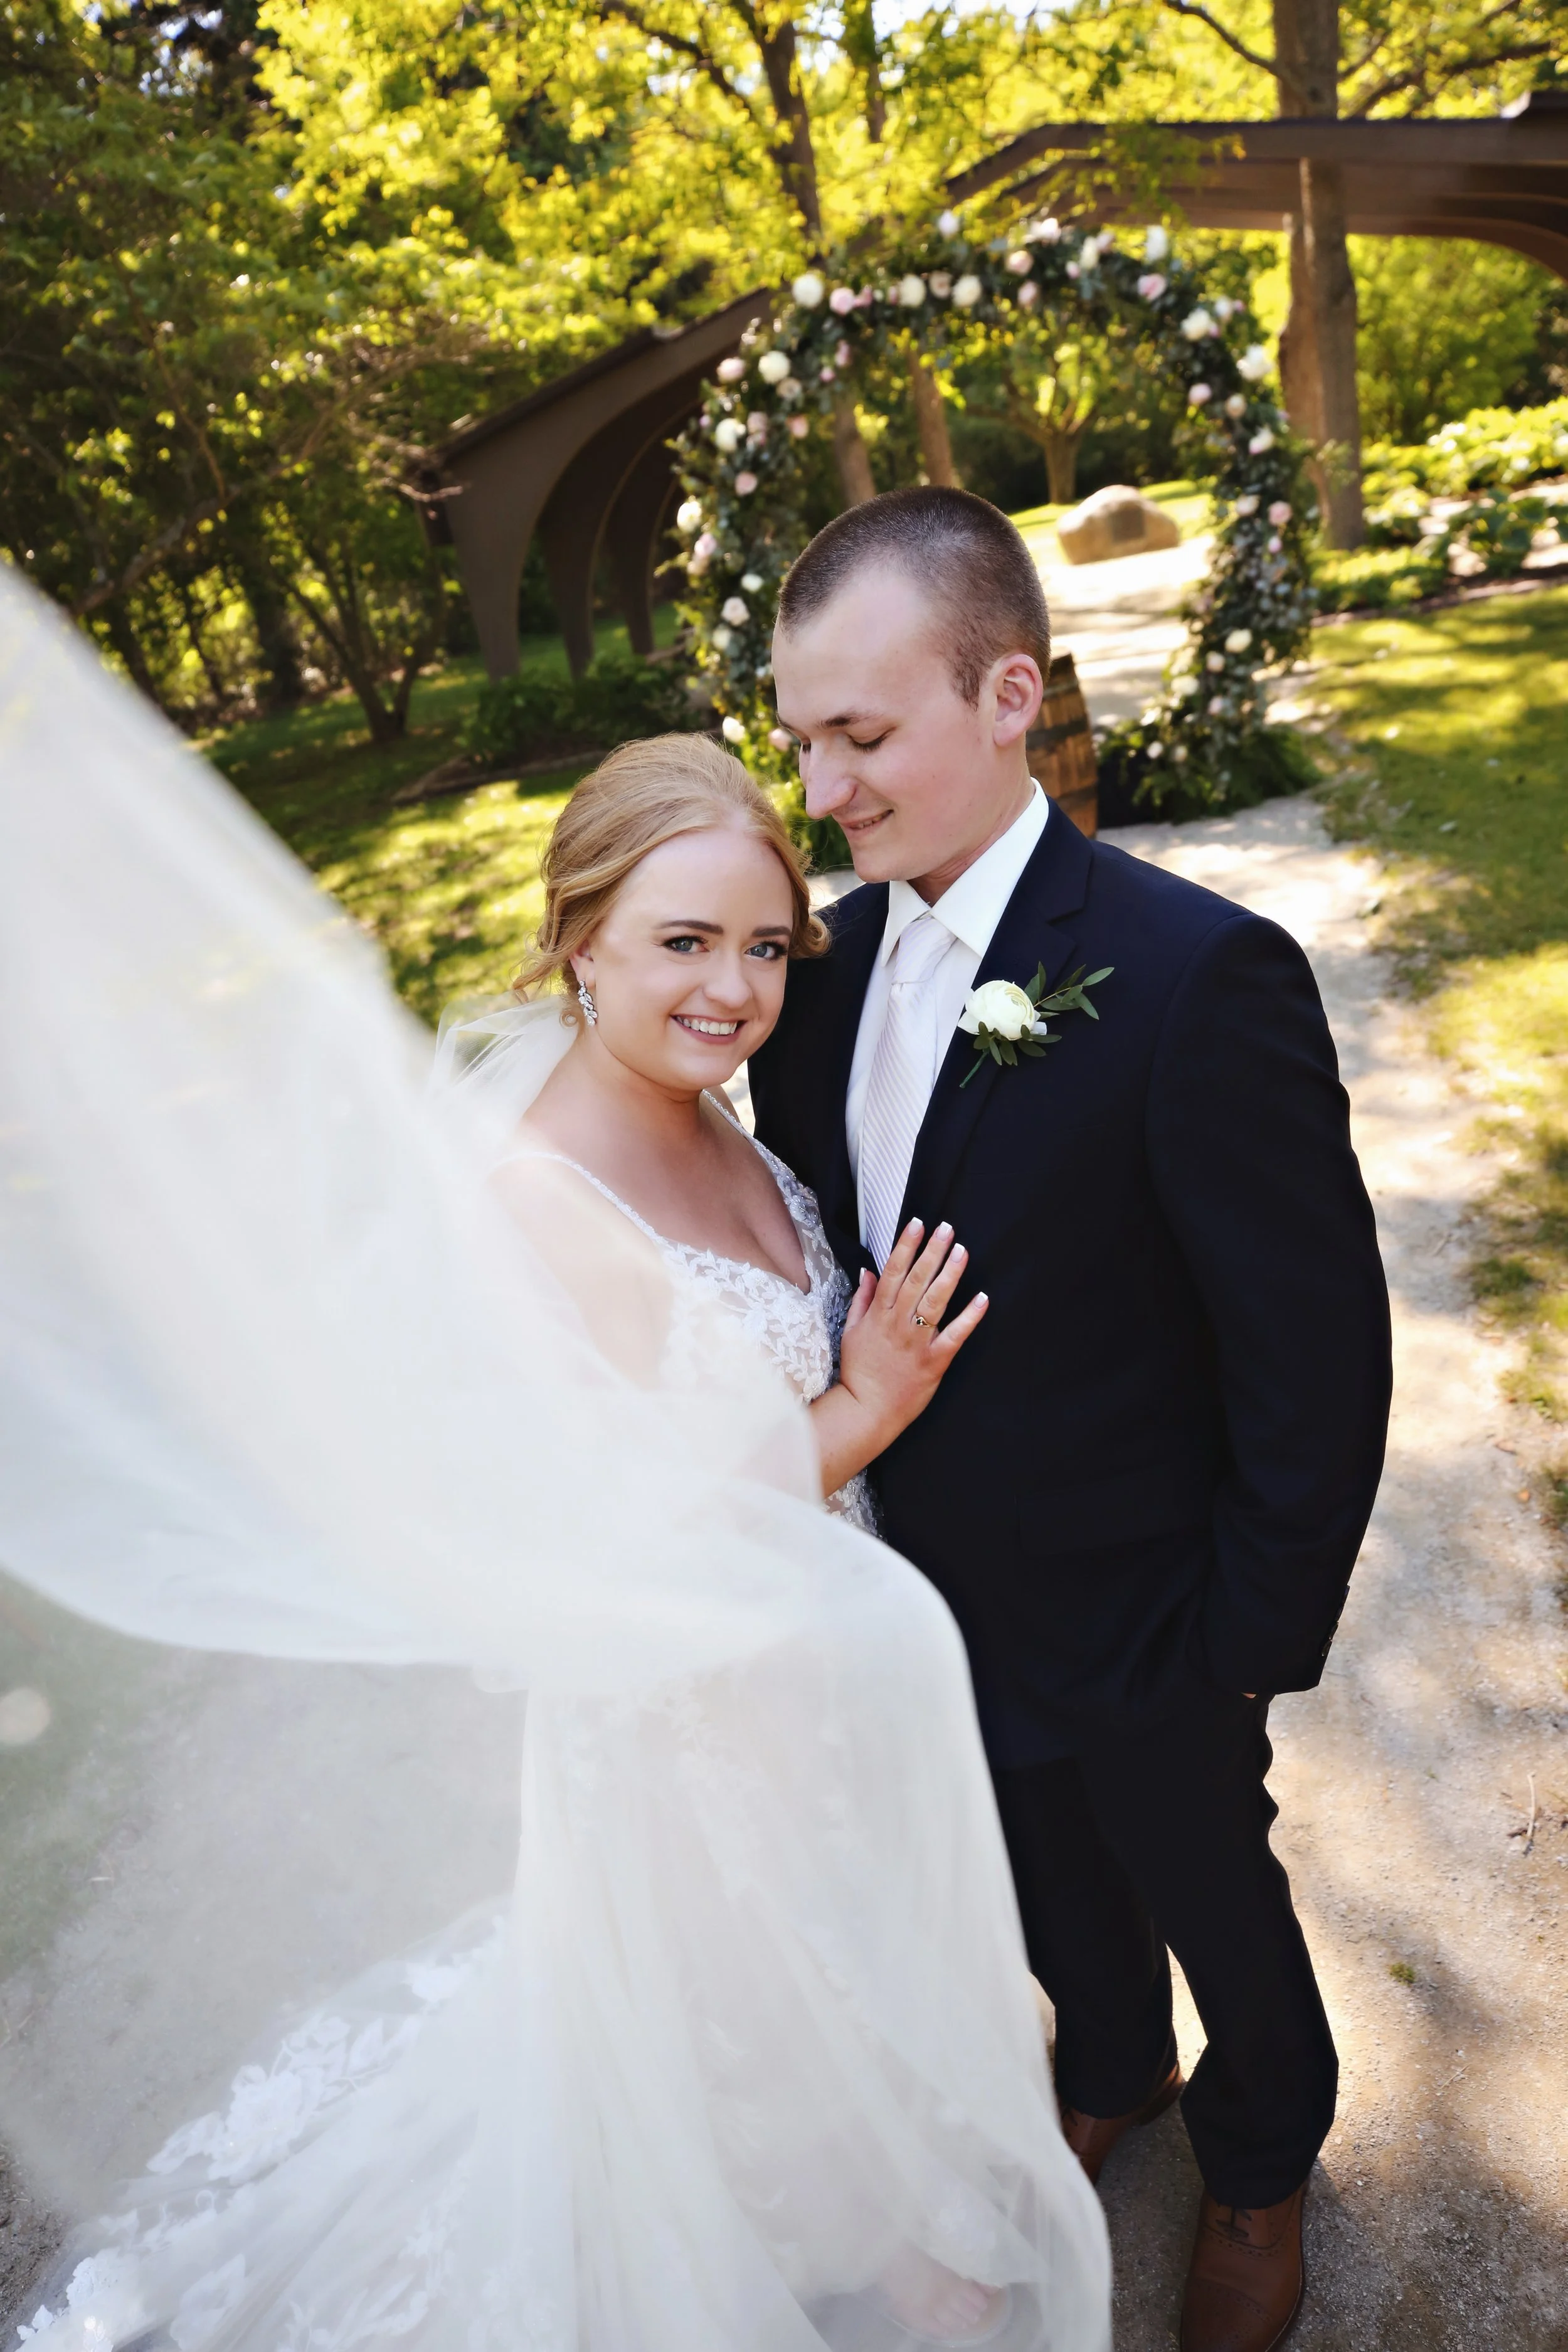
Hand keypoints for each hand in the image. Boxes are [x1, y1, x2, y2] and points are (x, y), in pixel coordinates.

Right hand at [808, 1220, 988, 1497]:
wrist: (867, 1410)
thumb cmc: (859, 1370)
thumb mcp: (851, 1331)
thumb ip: (862, 1300)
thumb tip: (868, 1271)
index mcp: (878, 1315)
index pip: (893, 1273)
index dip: (905, 1246)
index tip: (917, 1224)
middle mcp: (898, 1325)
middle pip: (916, 1281)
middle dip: (932, 1252)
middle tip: (946, 1228)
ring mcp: (917, 1343)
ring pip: (935, 1302)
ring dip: (950, 1275)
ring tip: (962, 1251)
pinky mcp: (934, 1361)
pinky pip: (954, 1336)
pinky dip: (969, 1317)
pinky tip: (982, 1298)